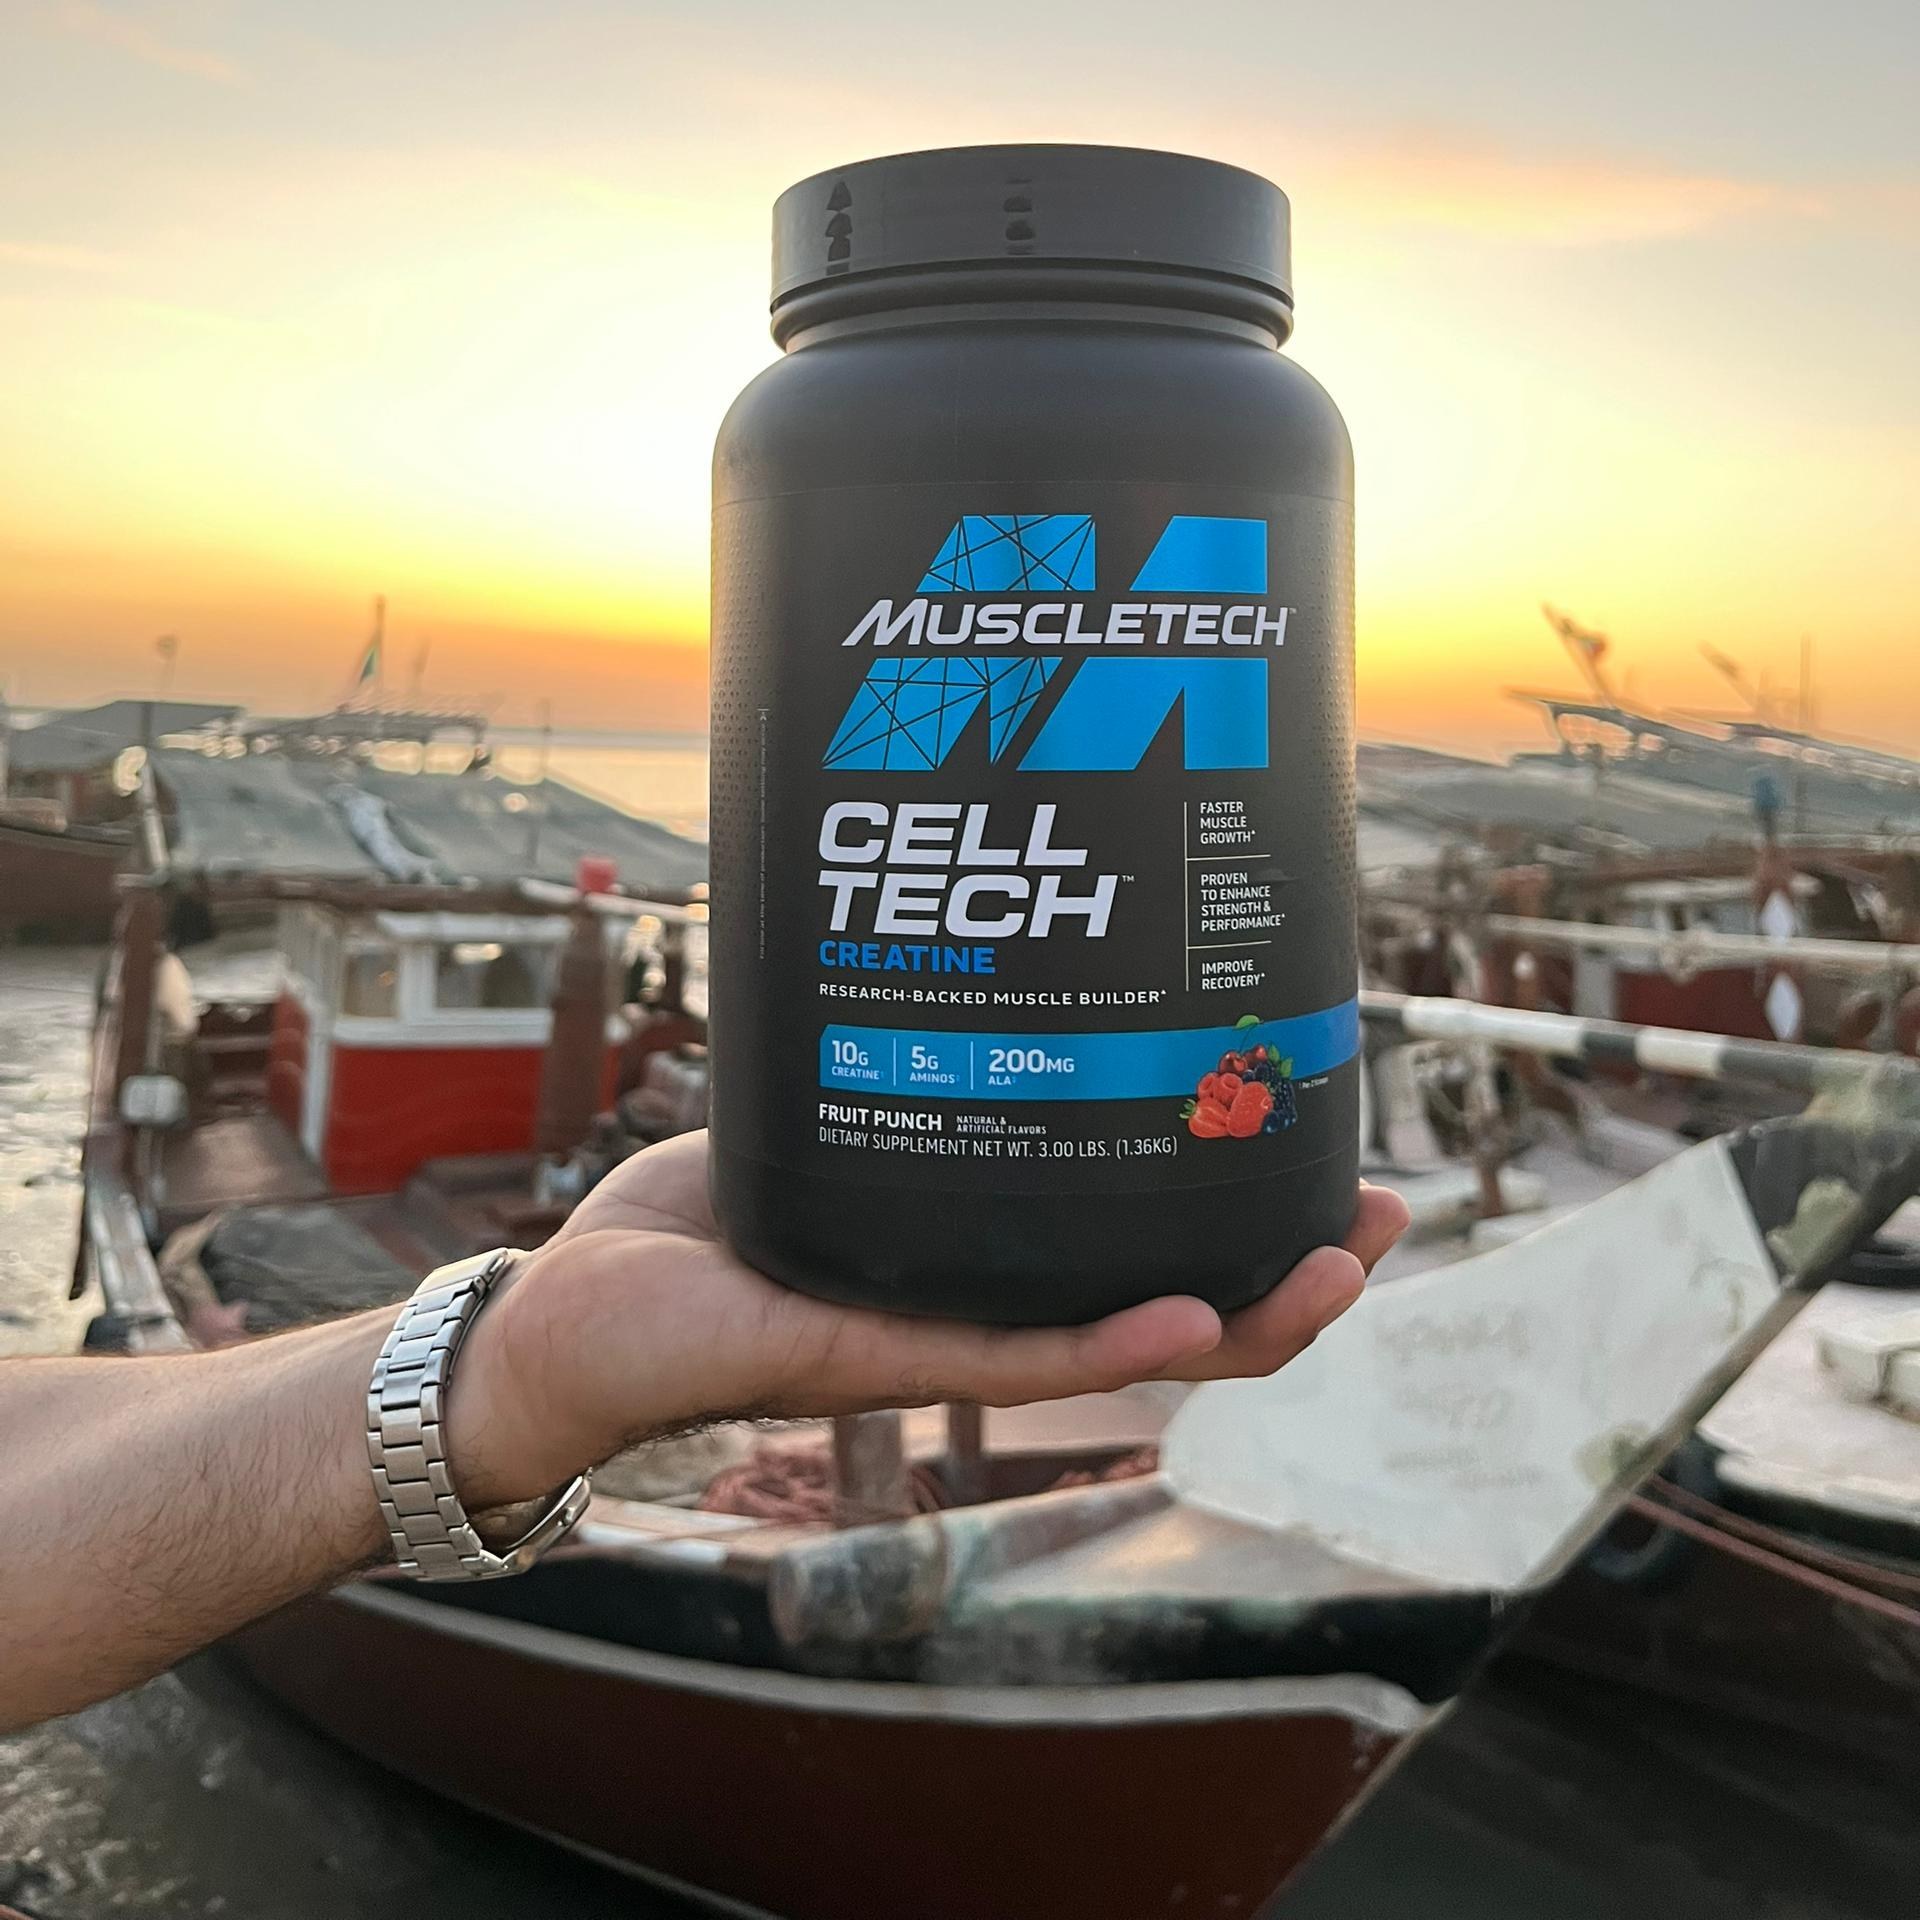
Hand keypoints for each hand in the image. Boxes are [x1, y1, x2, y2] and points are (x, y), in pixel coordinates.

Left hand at [446, 1130, 1408, 1507]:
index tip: (1325, 1156)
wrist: (556, 1320)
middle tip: (1382, 1216)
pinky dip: (1103, 1339)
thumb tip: (943, 939)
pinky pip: (1005, 1358)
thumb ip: (886, 1059)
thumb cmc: (681, 1231)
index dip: (1241, 1220)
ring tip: (1338, 1266)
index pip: (1134, 1251)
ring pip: (1118, 1347)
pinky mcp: (867, 1358)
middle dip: (1285, 1273)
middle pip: (1165, 1308)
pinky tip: (1186, 1310)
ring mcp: (932, 1345)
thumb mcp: (807, 1114)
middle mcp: (974, 1312)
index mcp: (973, 1260)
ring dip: (1239, 1314)